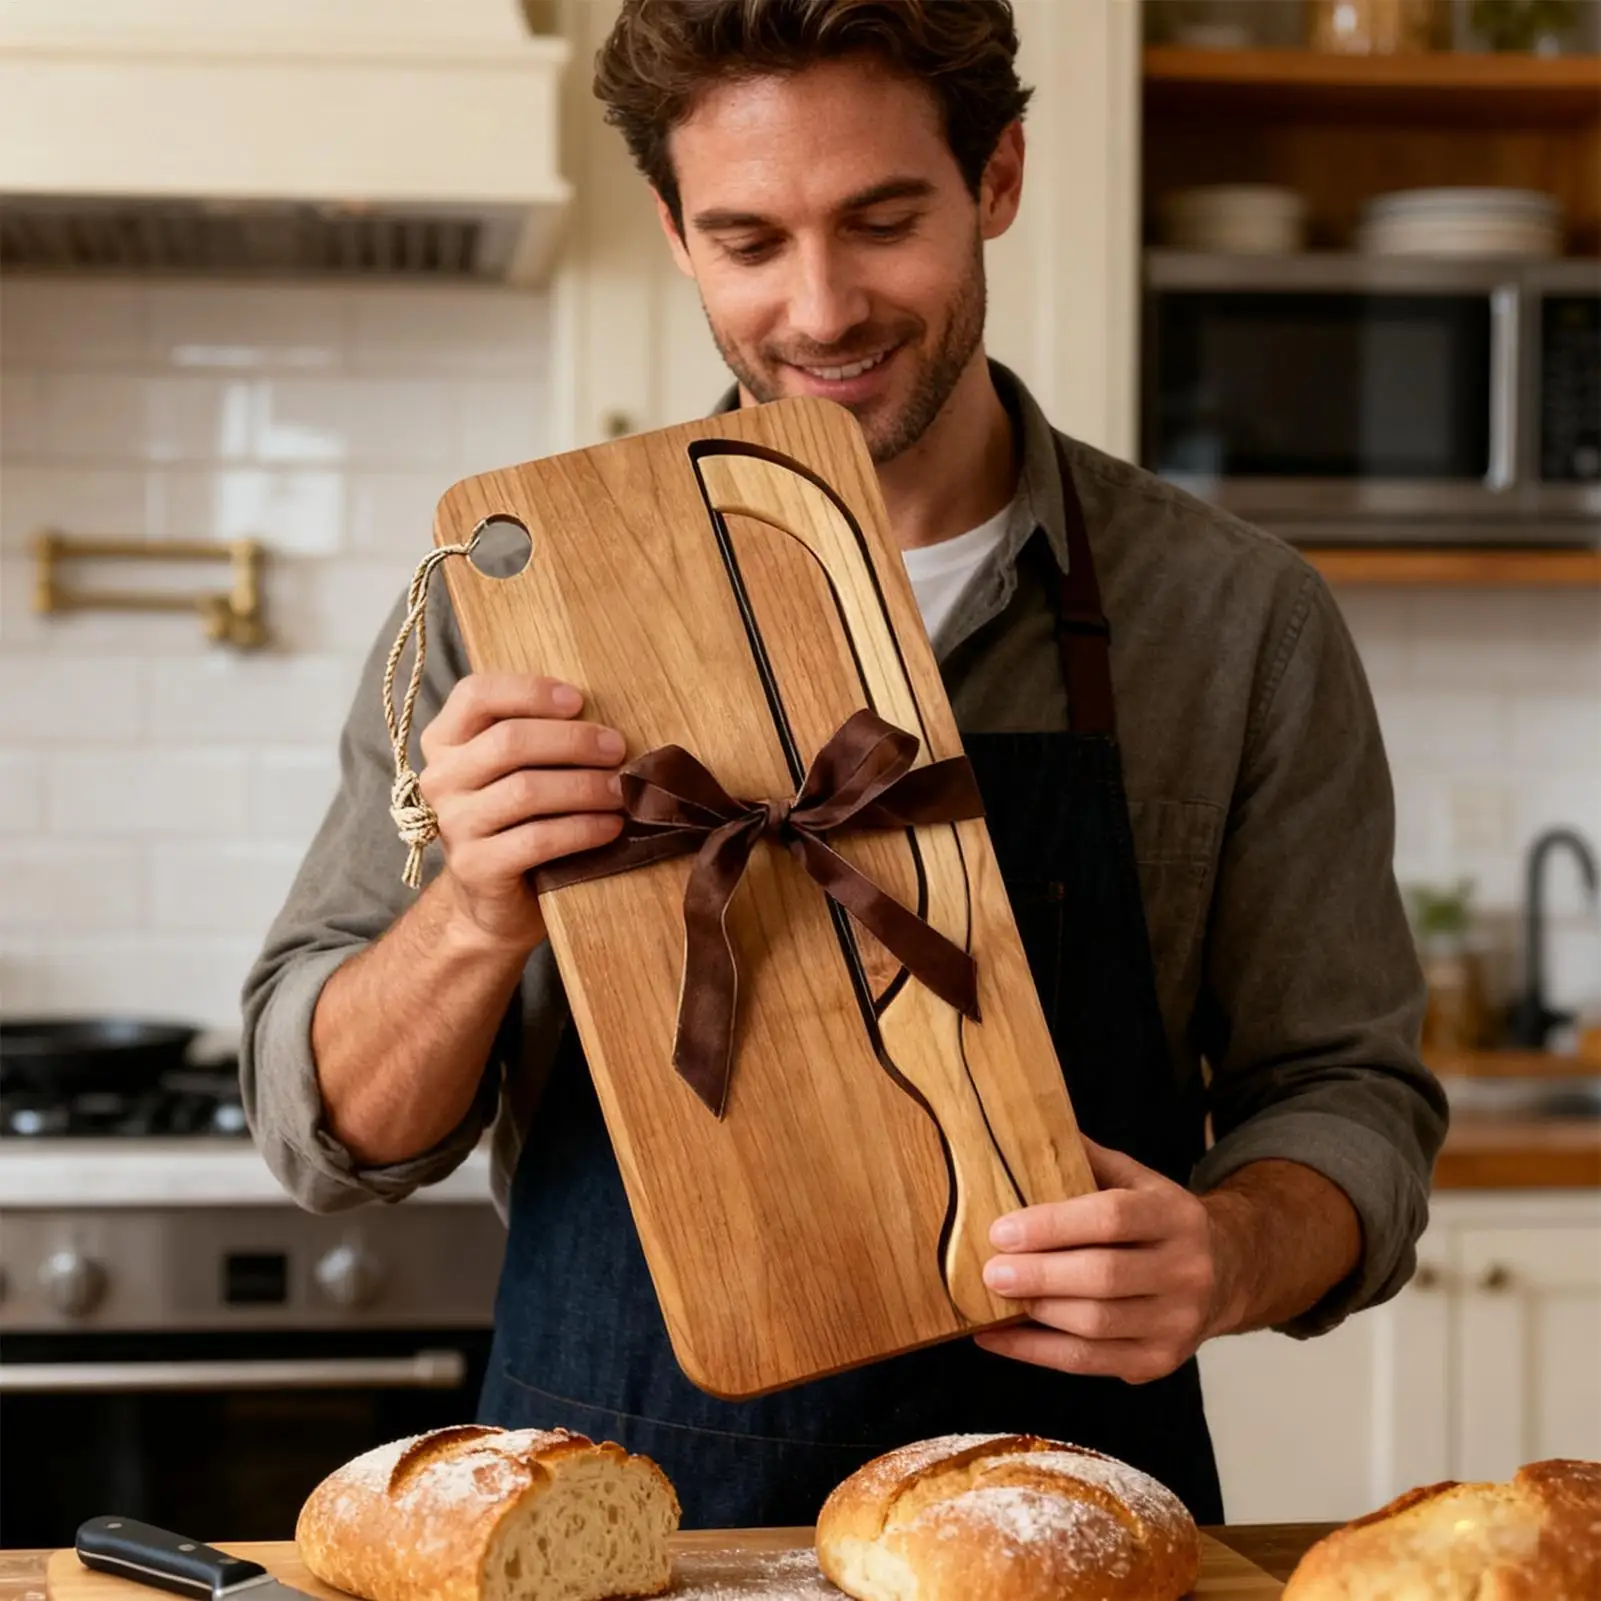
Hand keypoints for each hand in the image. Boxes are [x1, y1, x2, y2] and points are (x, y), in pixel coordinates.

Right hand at [418, 674, 626, 950]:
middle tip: (618, 749)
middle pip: (508, 741)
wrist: (495, 900)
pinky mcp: (475, 866)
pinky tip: (611, 826)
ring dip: (584, 786)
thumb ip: (540, 738)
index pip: (476, 695)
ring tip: (621, 790)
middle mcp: (440, 778)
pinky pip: (536, 839)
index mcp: (445, 741)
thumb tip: (604, 721)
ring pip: (525, 790)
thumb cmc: (518, 819)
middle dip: (573, 741)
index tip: (578, 700)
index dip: (530, 691)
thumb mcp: (519, 770)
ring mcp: (453, 824)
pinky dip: (582, 829)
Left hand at [973, 1137, 1240, 1383]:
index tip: (1001, 1230)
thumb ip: (1088, 1160)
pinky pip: (1088, 1362)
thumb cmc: (1157, 1221)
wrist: (1225, 1274)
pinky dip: (1035, 1352)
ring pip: (1096, 1324)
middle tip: (990, 1271)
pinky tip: (996, 1337)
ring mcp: (1177, 1322)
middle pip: (1104, 1276)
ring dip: (1037, 1313)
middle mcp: (1186, 1270)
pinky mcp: (1159, 1362)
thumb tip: (1025, 1128)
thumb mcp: (1137, 1180)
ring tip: (993, 1298)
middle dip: (1039, 1275)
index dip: (1053, 1225)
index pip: (1111, 1218)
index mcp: (1175, 1216)